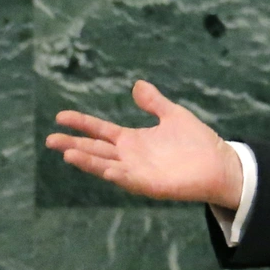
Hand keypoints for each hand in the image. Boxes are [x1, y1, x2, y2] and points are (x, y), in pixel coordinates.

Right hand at [44, 80, 243, 208]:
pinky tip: (105, 168)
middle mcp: (130, 156)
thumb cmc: (197, 142)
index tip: (60, 116)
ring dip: (88, 161)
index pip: (100, 130)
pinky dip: (116, 174)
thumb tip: (136, 85)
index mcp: (132, 140)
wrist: (220, 164)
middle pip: (95, 149)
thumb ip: (154, 102)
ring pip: (106, 165)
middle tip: (49, 139)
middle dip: (73, 144)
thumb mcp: (173, 115)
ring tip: (67, 153)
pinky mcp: (150, 184)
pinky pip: (129, 179)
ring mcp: (138, 171)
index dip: (81, 123)